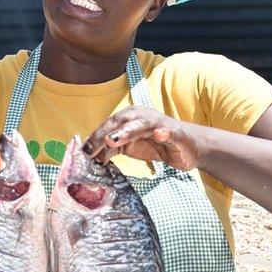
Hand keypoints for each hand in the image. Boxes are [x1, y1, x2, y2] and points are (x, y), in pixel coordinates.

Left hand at [82, 106, 201, 170]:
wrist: (188, 146)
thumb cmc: (156, 144)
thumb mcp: (130, 147)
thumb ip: (112, 148)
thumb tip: (93, 155)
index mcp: (129, 118)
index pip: (108, 126)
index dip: (95, 138)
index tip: (83, 152)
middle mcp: (141, 116)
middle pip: (119, 123)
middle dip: (104, 135)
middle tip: (91, 149)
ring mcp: (158, 123)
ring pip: (140, 125)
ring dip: (126, 132)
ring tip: (113, 139)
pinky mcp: (175, 133)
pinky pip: (168, 132)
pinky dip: (163, 133)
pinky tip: (159, 135)